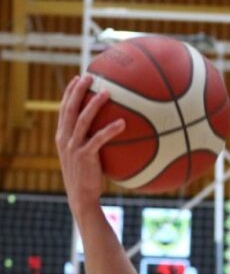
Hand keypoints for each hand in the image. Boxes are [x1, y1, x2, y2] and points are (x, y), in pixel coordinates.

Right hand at [55, 74, 124, 209]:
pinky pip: (98, 139)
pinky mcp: (84, 156)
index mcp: (62, 137)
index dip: (69, 92)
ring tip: (107, 92)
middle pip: (70, 108)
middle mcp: (65, 139)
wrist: (81, 198)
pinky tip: (123, 123)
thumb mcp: (85, 158)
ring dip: (94, 104)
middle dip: (78, 90)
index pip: (64, 109)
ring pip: (82, 119)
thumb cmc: (87, 179)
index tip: (77, 78)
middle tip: (89, 76)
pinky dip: (110, 130)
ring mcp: (73, 147)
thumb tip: (110, 132)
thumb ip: (91, 143)